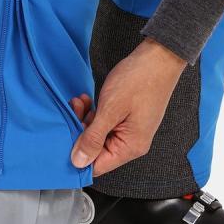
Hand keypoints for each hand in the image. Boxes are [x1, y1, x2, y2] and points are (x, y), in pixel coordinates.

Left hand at [70, 39, 186, 175]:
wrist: (158, 57)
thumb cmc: (140, 80)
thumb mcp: (110, 110)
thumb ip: (93, 138)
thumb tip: (78, 162)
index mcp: (130, 147)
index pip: (98, 166)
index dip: (78, 157)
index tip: (64, 140)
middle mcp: (132, 143)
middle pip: (97, 151)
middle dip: (81, 133)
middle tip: (74, 112)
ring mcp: (130, 130)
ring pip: (99, 135)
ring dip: (86, 120)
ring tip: (81, 102)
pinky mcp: (127, 118)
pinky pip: (105, 124)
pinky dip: (95, 114)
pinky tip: (88, 101)